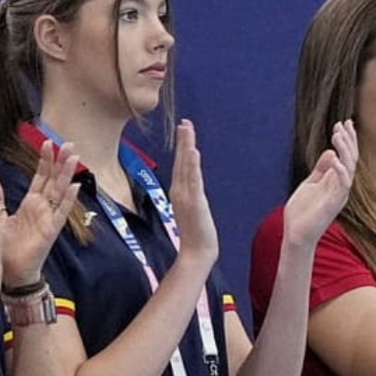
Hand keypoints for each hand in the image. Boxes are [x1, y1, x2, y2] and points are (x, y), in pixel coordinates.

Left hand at [2, 140, 79, 288]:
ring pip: (60, 191)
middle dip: (61, 161)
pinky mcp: (51, 230)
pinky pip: (61, 212)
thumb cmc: (6, 249)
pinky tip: (75, 186)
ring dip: (67, 174)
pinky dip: (68, 199)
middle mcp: (43, 208)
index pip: (41, 177)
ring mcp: (49, 218)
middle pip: (54, 180)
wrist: (12, 273)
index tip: (47, 142)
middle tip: (69, 143)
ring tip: (74, 157)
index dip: (45, 161)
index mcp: (31, 204)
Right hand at [169, 119, 218, 266]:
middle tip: (185, 122)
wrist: (196, 253)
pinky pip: (193, 180)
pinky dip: (192, 166)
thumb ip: (191, 196)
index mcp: (179, 191)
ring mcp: (186, 196)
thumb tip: (191, 186)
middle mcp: (180, 191)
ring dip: (186, 147)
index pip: (181, 164)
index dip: (182, 146)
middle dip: (184, 141)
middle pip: (181, 161)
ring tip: (187, 129)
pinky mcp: (195, 202)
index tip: (184, 128)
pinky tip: (193, 152)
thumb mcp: (192, 210)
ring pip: (186, 167)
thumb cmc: (196, 234)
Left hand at [284, 119, 357, 245]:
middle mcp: (341, 187)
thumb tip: (330, 152)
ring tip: (337, 135)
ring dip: (344, 150)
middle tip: (343, 124)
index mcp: (336, 181)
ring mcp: (339, 195)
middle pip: (351, 159)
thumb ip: (320, 170)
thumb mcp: (310, 184)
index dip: (347, 140)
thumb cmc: (302, 212)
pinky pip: (342, 185)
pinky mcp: (333, 204)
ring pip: (349, 168)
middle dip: (348, 140)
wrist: (296, 234)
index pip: (346, 157)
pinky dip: (340, 171)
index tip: (343, 123)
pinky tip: (335, 158)